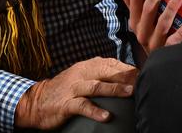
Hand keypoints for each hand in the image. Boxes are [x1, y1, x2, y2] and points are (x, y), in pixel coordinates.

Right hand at [14, 57, 136, 128]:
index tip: (144, 73)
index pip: (112, 64)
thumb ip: (101, 74)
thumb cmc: (66, 89)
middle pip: (107, 71)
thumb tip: (127, 76)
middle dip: (126, 75)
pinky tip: (106, 117)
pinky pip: (82, 106)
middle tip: (142, 80)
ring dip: (115, 89)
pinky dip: (95, 111)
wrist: (36, 100)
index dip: (128, 68)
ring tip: (130, 92)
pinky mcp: (66, 104)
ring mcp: (74, 88)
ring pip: (97, 86)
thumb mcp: (83, 77)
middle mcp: (82, 74)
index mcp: (87, 66)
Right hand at [120, 0, 181, 54]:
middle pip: (147, 9)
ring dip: (170, 8)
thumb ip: (130, 0)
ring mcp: (153, 43)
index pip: (134, 0)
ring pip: (161, 24)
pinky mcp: (166, 52)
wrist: (159, 65)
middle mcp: (141, 31)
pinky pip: (174, 41)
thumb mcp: (137, 18)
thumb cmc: (150, 34)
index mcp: (134, 21)